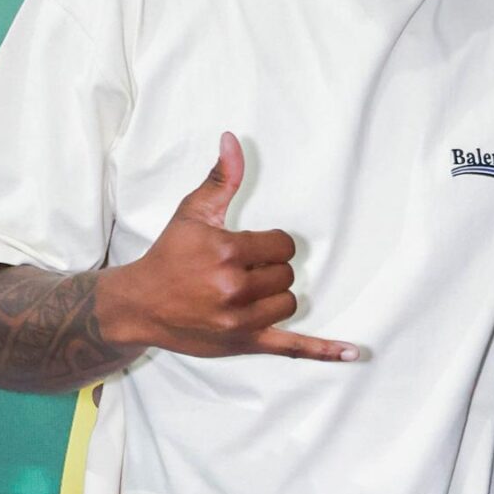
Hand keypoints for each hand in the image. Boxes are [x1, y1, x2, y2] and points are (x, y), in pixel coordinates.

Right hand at [96, 132, 357, 361]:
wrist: (140, 306)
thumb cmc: (168, 256)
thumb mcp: (193, 213)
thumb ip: (222, 179)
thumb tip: (233, 139)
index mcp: (227, 253)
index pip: (282, 245)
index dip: (270, 244)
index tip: (248, 248)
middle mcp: (235, 288)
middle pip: (287, 274)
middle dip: (269, 269)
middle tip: (240, 271)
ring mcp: (241, 320)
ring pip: (288, 303)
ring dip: (274, 296)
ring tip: (245, 293)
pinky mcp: (244, 343)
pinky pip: (293, 348)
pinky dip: (324, 351)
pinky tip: (353, 354)